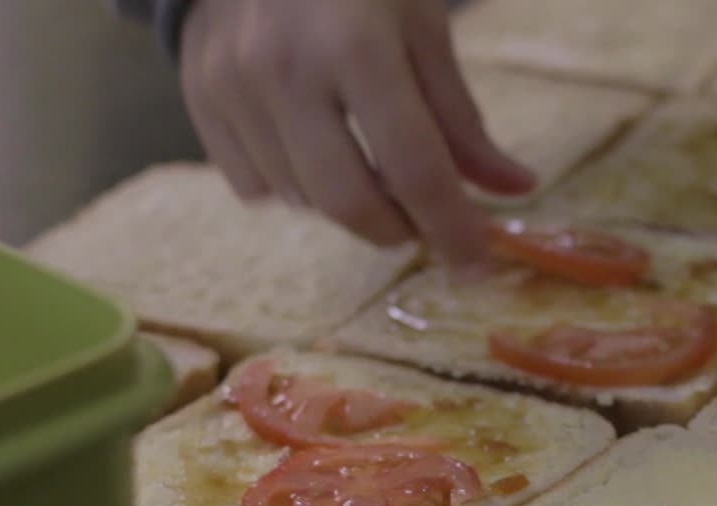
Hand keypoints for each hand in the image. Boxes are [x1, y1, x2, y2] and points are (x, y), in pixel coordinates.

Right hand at [178, 0, 535, 269]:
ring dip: (348, 203)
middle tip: (421, 216)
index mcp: (357, 45)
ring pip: (301, 201)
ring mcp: (232, 87)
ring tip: (365, 158)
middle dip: (397, 229)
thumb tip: (516, 190)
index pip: (414, 169)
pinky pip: (253, 187)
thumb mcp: (421, 27)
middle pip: (349, 204)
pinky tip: (310, 142)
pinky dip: (294, 186)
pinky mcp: (200, 98)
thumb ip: (460, 118)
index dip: (452, 229)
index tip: (476, 267)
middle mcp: (285, 71)